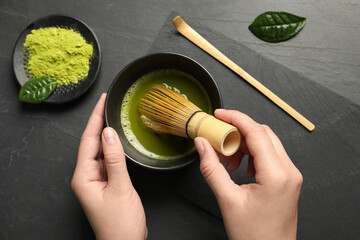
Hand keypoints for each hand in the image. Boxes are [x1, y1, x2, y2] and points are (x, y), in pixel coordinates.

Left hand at [71, 94, 146, 239]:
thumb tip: (109, 133)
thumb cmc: (121, 223)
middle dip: (100, 122)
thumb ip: (114, 159)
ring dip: (107, 133)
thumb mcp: (120, 188)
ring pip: (100, 150)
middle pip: (92, 143)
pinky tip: (119, 139)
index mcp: (83, 177)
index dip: (95, 119)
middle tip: (109, 103)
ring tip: (114, 115)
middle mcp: (86, 176)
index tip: (102, 102)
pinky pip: (107, 159)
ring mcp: (95, 179)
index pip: (88, 140)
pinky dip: (113, 147)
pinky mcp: (106, 182)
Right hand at [194, 109, 302, 239]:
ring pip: (267, 143)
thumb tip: (202, 145)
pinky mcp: (288, 180)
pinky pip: (270, 155)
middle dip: (239, 130)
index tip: (219, 114)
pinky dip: (253, 154)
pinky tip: (240, 167)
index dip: (235, 118)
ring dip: (245, 144)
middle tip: (219, 136)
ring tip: (228, 159)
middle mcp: (289, 171)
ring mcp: (291, 175)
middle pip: (263, 133)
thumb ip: (212, 169)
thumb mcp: (227, 200)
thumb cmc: (254, 236)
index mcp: (277, 175)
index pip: (256, 132)